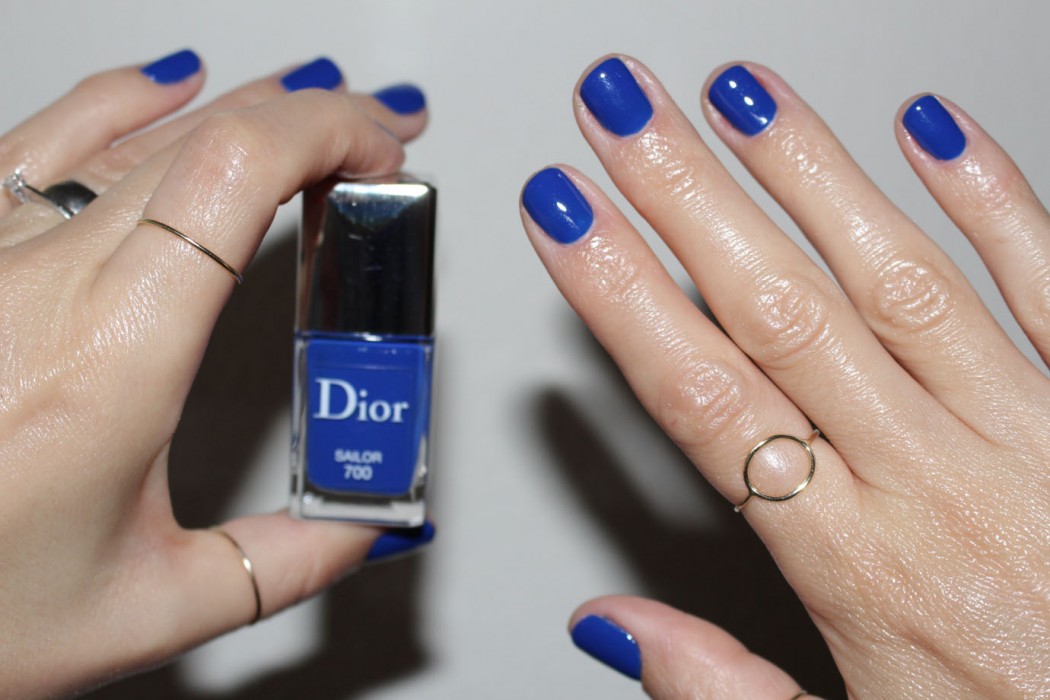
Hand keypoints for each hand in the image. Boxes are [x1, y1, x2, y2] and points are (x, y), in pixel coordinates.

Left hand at [0, 51, 431, 697]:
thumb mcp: (141, 611)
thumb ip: (278, 565)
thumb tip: (362, 525)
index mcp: (110, 355)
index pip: (236, 173)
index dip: (327, 130)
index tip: (383, 150)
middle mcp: (40, 283)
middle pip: (203, 136)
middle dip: (313, 119)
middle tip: (375, 139)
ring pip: (131, 129)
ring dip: (239, 110)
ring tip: (304, 108)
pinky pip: (39, 138)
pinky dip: (119, 100)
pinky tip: (165, 88)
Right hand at [521, 55, 1047, 697]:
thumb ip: (719, 689)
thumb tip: (608, 630)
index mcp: (860, 566)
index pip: (705, 401)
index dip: (623, 297)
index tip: (567, 220)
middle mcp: (938, 483)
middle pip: (783, 315)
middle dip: (686, 198)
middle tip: (623, 114)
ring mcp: (1027, 434)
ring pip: (898, 281)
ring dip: (809, 176)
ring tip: (738, 95)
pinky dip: (994, 202)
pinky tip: (929, 130)